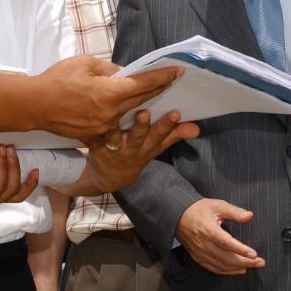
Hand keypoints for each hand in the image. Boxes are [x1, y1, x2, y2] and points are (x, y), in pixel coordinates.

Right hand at [31, 56, 181, 137]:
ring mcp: (103, 127)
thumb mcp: (85, 64)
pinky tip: (126, 112)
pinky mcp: (94, 135)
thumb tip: (123, 74)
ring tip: (153, 97)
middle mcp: (110, 113)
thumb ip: (108, 69)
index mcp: (110, 93)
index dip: (162, 77)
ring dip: (141, 105)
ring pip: (128, 114)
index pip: (143, 83)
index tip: (177, 71)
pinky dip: (121, 117)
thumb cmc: (57, 80)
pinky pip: (113, 125)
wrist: (34, 105)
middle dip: (158, 89)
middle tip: (171, 80)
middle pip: (141, 100)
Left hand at [78, 109, 198, 194]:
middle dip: (142, 126)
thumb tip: (197, 128)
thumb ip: (175, 136)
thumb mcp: (156, 147)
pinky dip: (92, 129)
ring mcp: (113, 147)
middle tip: (144, 114)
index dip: (169, 125)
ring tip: (110, 116)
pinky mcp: (96, 144)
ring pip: (116, 136)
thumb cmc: (136, 153)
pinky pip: (93, 136)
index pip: (161, 135)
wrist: (109, 177)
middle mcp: (132, 147)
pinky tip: (92, 117)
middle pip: (138, 136)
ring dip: (113, 128)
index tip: (176, 113)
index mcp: (148, 146)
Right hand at [176, 198, 264, 274]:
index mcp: (209, 230)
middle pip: (226, 257)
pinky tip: (238, 270)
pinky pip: (214, 268)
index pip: (226, 243)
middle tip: (260, 262)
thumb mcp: (218, 205)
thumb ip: (235, 212)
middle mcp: (204, 244)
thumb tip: (249, 216)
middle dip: (245, 262)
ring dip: (238, 268)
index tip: (254, 254)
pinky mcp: (198, 258)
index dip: (241, 250)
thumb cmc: (200, 210)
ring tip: (253, 266)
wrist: (179, 216)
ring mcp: (200, 252)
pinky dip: (227, 271)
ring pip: (221, 265)